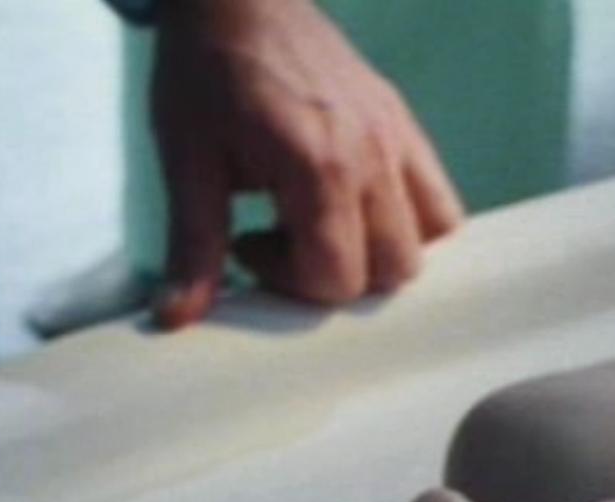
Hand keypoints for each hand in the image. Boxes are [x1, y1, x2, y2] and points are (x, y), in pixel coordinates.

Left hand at [150, 0, 465, 327]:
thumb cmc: (205, 71)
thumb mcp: (186, 160)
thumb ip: (193, 244)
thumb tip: (175, 316)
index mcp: (317, 166)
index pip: (337, 277)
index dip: (291, 283)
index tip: (250, 245)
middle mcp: (372, 155)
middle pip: (391, 270)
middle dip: (336, 277)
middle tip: (285, 239)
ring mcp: (396, 138)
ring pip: (427, 241)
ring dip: (379, 255)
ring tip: (326, 228)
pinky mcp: (403, 124)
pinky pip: (439, 200)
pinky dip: (410, 224)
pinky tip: (356, 209)